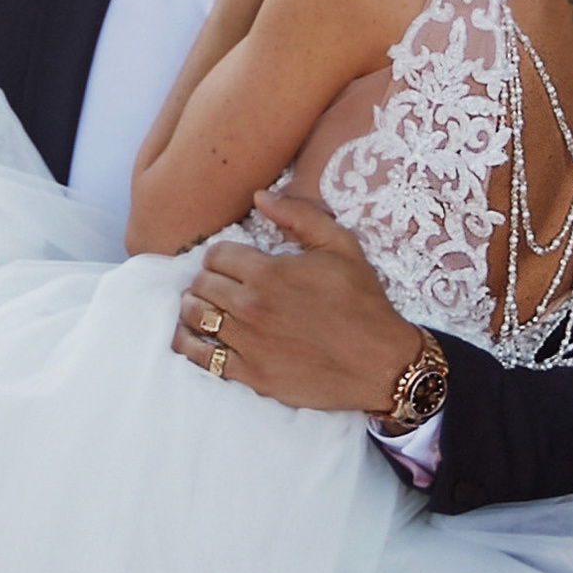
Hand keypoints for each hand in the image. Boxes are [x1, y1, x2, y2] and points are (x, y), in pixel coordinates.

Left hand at [173, 191, 415, 410]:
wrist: (381, 363)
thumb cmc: (363, 303)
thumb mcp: (341, 246)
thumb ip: (298, 216)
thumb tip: (260, 196)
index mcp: (268, 272)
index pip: (215, 255)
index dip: (221, 256)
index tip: (230, 264)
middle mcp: (251, 306)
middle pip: (200, 285)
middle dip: (206, 281)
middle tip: (218, 285)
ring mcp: (248, 343)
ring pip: (193, 318)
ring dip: (194, 309)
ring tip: (205, 308)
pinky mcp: (250, 375)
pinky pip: (200, 357)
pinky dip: (191, 345)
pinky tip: (198, 339)